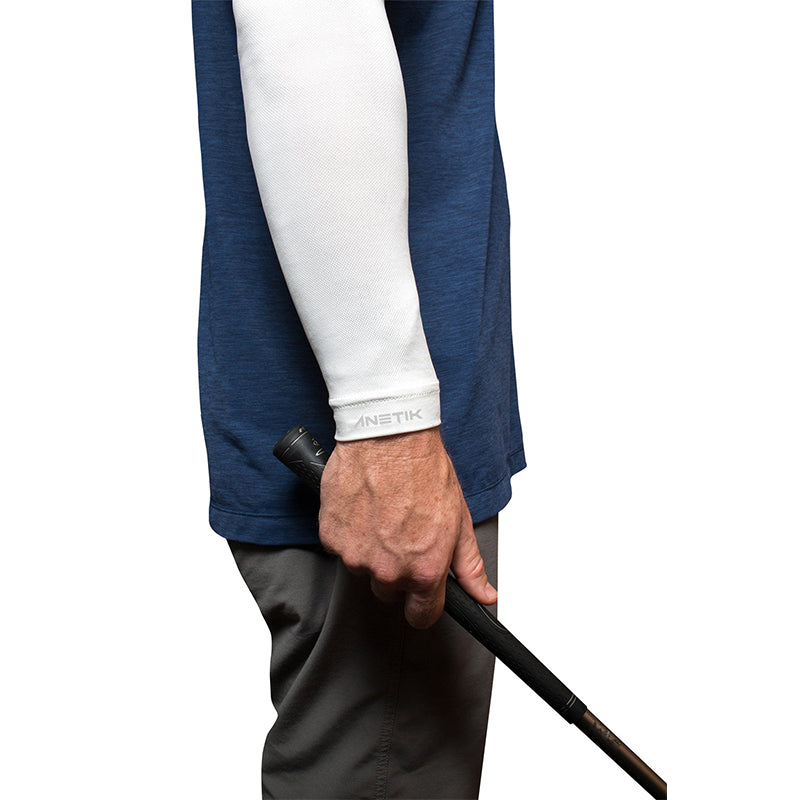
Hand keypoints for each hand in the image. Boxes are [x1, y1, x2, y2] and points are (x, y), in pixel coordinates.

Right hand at [318, 427, 496, 628]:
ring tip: (383, 514)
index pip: (421, 616)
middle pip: (390, 592)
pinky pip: (340, 547)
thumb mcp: (459, 518)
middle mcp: (388, 570)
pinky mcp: (331, 537)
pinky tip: (363, 508)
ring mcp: (356, 555)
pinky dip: (350, 533)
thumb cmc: (424, 470)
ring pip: (363, 569)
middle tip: (403, 534)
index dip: (423, 605)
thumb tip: (484, 596)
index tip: (422, 596)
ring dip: (371, 551)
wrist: (389, 436)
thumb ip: (469, 565)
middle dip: (397, 570)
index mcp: (423, 569)